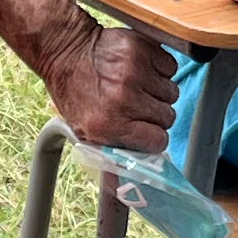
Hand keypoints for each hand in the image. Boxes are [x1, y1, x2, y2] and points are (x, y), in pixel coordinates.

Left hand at [39, 16, 176, 151]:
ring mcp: (134, 72)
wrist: (66, 50)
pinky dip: (161, 68)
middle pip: (168, 116)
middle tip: (138, 104)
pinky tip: (141, 68)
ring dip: (159, 90)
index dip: (154, 136)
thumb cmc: (76, 92)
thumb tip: (123, 188)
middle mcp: (123, 99)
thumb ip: (108, 156)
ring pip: (172, 91)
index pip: (158, 141)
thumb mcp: (84, 131)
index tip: (146, 129)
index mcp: (109, 124)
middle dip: (156, 113)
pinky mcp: (143, 49)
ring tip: (138, 85)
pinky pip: (170, 66)